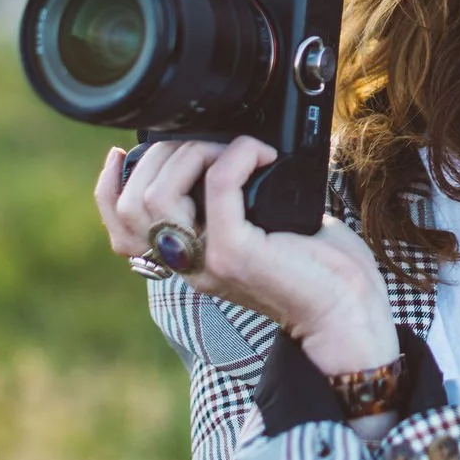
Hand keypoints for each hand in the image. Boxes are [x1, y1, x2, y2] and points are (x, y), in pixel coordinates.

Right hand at [94, 137, 398, 376]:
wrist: (351, 317)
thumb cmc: (322, 271)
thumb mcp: (266, 228)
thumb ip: (240, 200)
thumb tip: (238, 149)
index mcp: (189, 256)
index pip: (121, 227)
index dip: (108, 187)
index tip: (121, 153)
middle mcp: (188, 263)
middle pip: (133, 203)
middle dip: (164, 153)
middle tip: (213, 143)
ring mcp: (207, 260)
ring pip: (157, 195)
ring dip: (192, 151)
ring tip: (234, 149)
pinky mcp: (235, 254)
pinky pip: (218, 185)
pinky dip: (238, 155)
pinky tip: (263, 154)